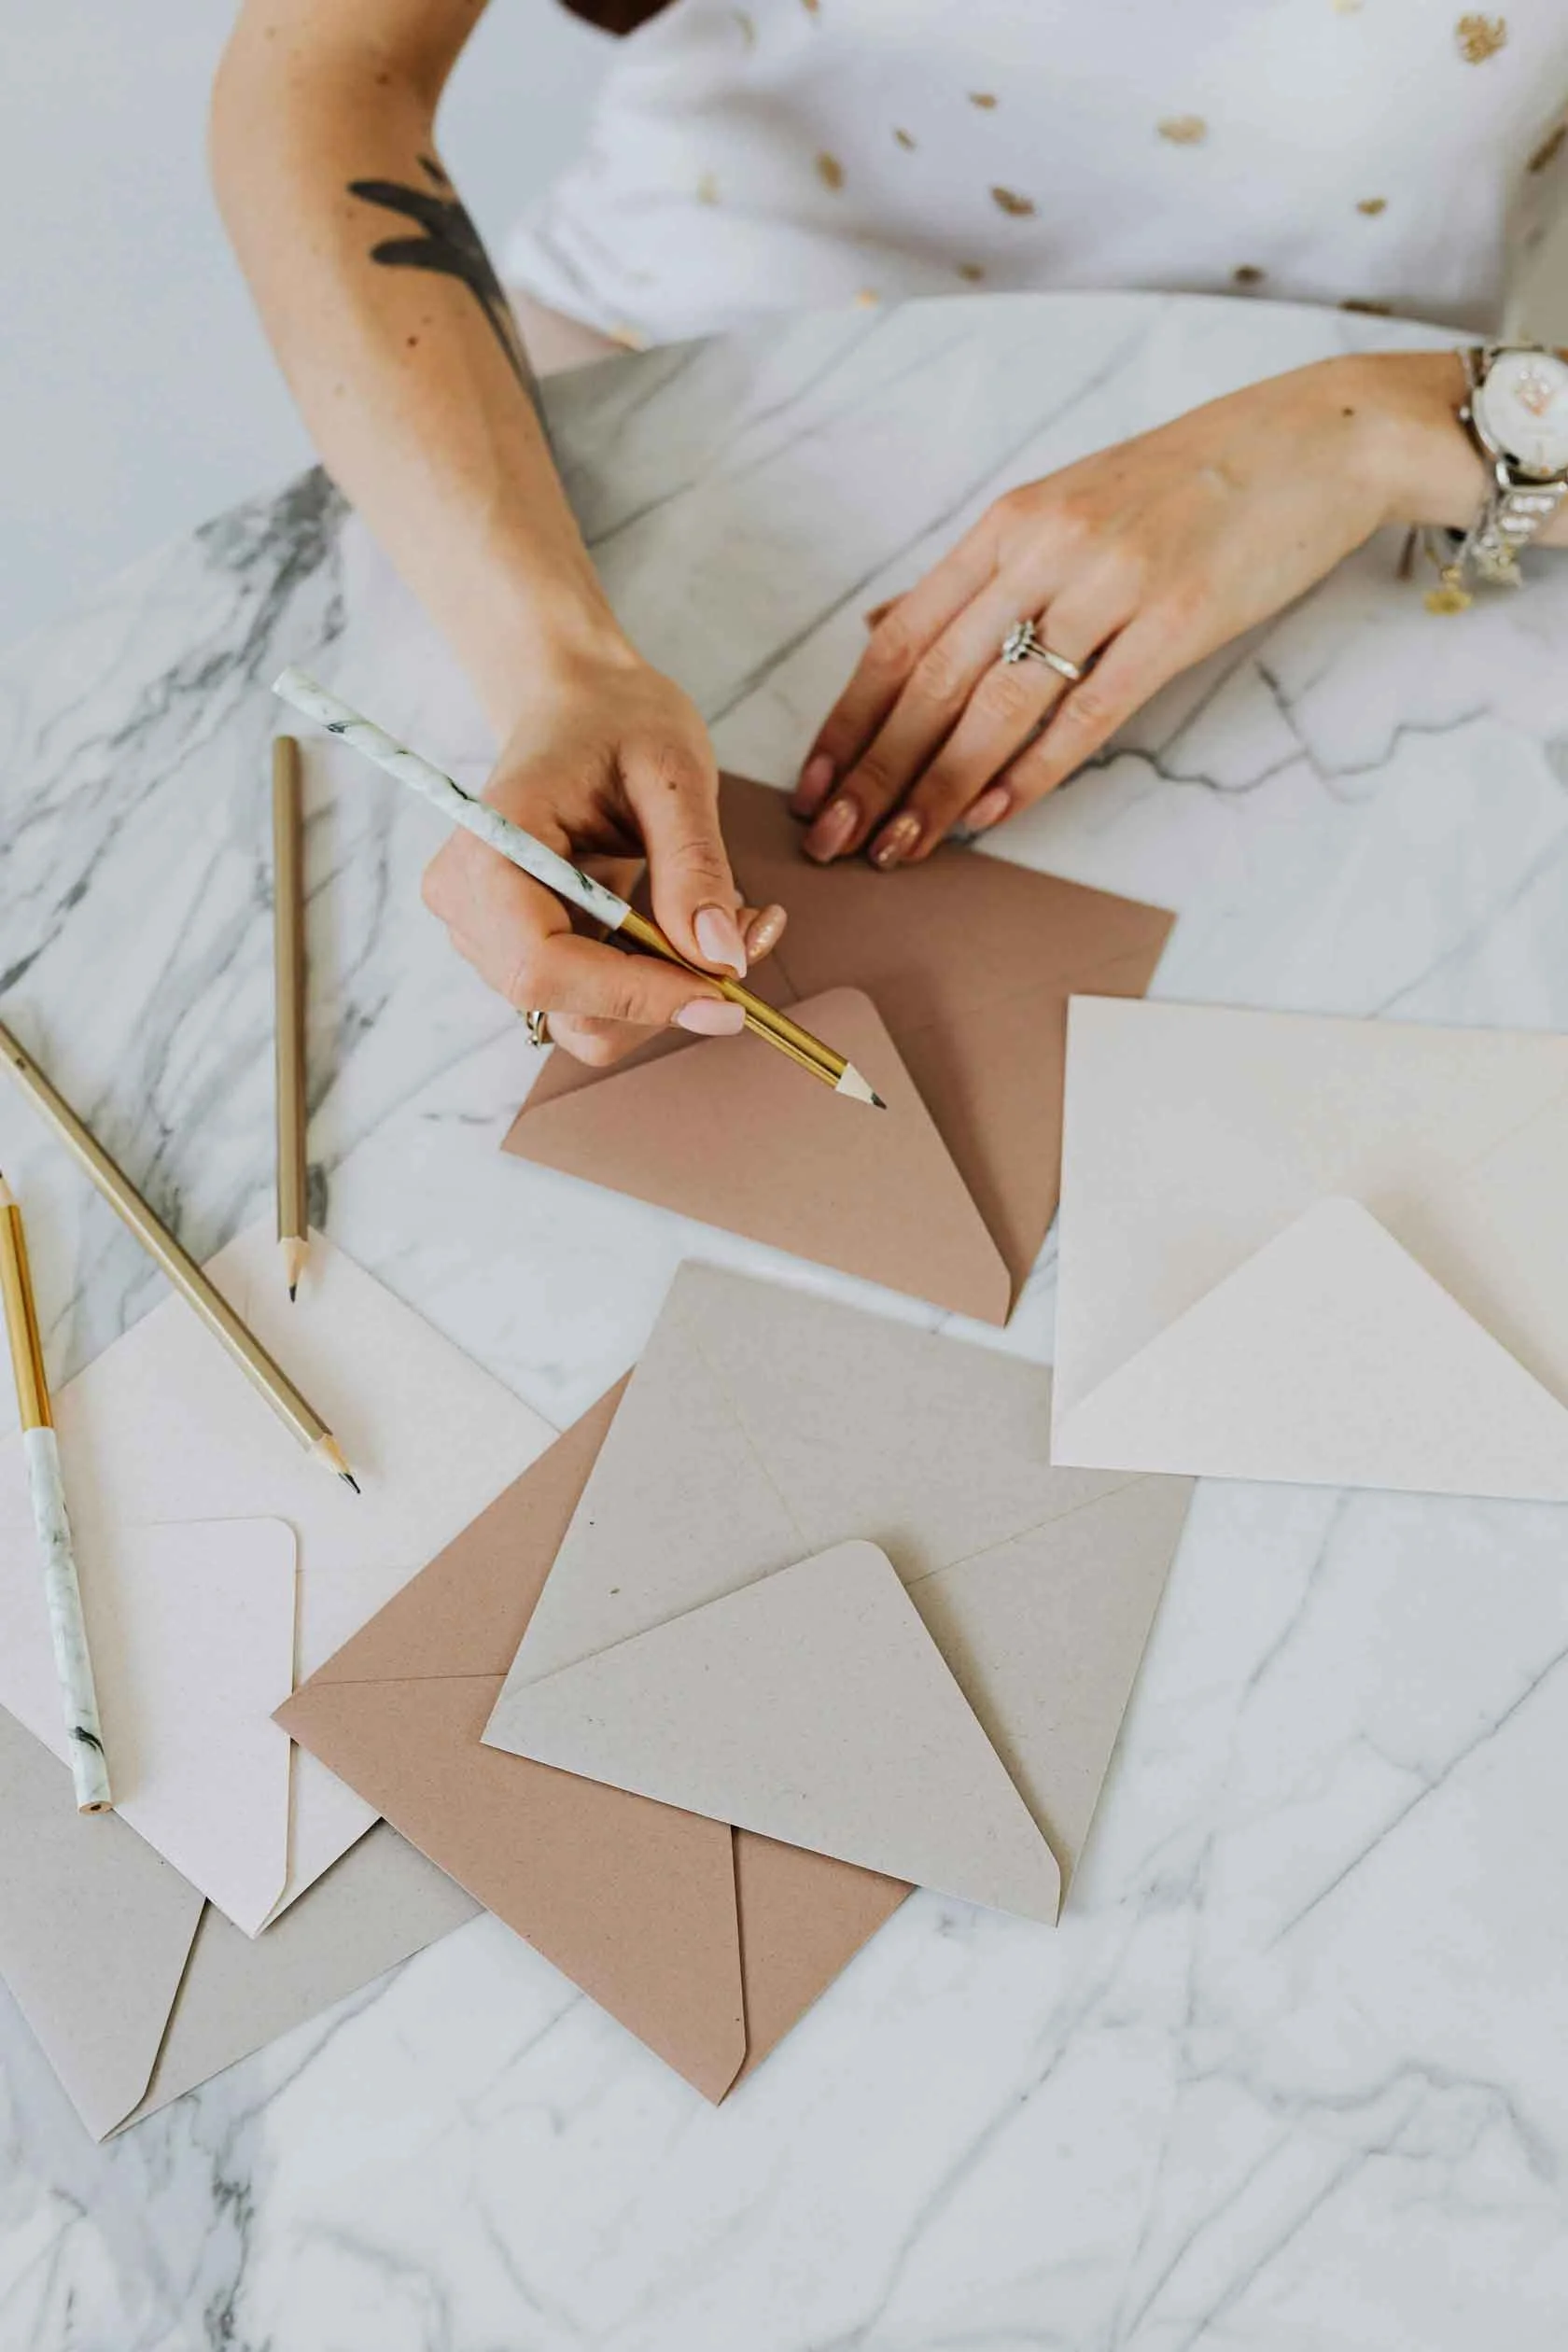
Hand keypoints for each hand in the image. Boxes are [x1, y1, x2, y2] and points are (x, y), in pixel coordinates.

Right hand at [423, 634, 786, 1064]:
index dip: (635, 996)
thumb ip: (695, 866)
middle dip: (665, 995)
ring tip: (731, 919)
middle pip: (566, 1010)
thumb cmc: (618, 720)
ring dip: (669, 992)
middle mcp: (469, 905)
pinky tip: (694, 926)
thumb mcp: (674, 773)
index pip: (544, 965)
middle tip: (748, 937)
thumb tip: (722, 960)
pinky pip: (593, 1002)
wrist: (580, 705)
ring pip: (587, 1020)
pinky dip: (656, 983)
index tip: (725, 993)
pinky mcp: (522, 950)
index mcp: (490, 850)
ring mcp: (487, 935)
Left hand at [793, 353, 1471, 864]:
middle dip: (874, 770)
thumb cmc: (1188, 482)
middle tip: (832, 840)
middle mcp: (1045, 548)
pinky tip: (988, 817)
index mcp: (1008, 523)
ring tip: (899, 848)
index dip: (849, 719)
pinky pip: (1086, 713)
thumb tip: (882, 630)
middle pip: (934, 679)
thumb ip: (978, 576)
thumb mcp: (1065, 505)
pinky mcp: (1176, 622)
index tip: (812, 784)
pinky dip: (1031, 773)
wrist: (1315, 440)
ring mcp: (1111, 583)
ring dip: (939, 788)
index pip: (902, 635)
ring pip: (998, 705)